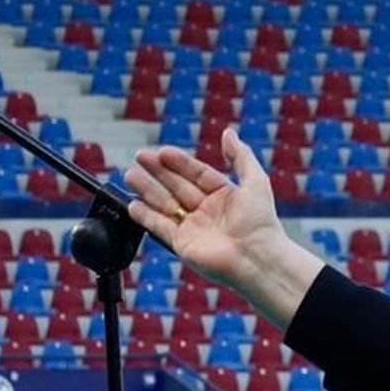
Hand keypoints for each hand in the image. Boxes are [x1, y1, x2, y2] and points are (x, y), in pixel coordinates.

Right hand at [124, 128, 284, 288]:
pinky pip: (159, 227)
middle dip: (157, 171)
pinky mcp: (182, 244)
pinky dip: (145, 216)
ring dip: (147, 190)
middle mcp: (207, 211)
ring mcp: (194, 228)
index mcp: (224, 195)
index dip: (179, 162)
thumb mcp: (255, 180)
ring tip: (129, 175)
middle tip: (140, 156)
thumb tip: (229, 133)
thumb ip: (241, 156)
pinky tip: (132, 204)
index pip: (196, 173)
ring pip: (165, 204)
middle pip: (177, 186)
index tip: (162, 151)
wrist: (256, 258)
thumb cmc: (260, 222)